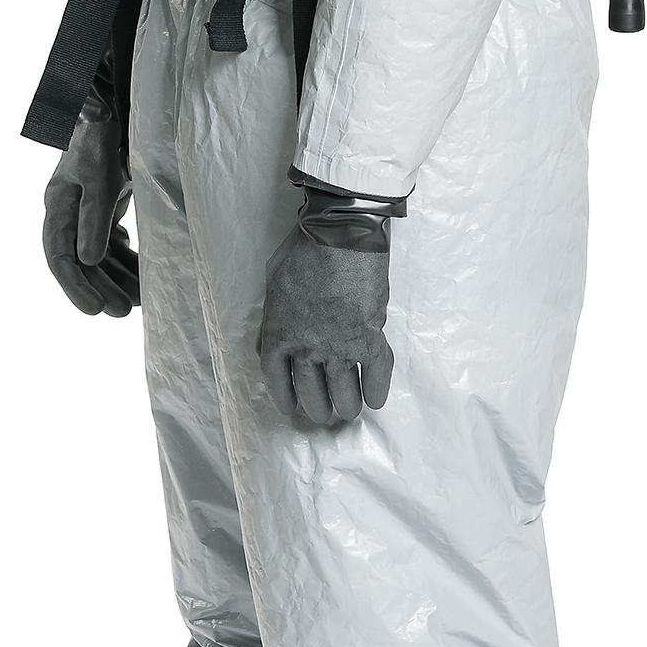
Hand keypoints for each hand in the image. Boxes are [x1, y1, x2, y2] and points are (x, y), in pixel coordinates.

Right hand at [43, 99, 138, 316]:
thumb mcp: (100, 179)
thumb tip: (88, 261)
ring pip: (100, 255)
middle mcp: (68, 212)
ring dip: (118, 277)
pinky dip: (127, 259)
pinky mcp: (105, 206)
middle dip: (101, 288)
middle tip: (124, 311)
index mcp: (58, 206)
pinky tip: (142, 275)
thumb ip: (94, 219)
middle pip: (81, 261)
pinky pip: (113, 242)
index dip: (75, 287)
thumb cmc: (102, 139)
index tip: (94, 310)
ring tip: (141, 300)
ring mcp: (87, 210)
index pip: (60, 257)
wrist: (113, 110)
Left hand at [257, 191, 393, 425]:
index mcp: (278, 333)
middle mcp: (306, 347)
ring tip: (349, 411)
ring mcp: (338, 346)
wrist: (340, 233)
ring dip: (347, 406)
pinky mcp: (369, 337)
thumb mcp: (273, 283)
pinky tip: (376, 399)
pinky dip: (377, 390)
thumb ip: (272, 317)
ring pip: (343, 391)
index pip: (277, 380)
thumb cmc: (304, 250)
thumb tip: (270, 341)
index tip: (292, 407)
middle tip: (324, 414)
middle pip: (311, 392)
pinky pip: (375, 374)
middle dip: (318, 408)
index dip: (285, 398)